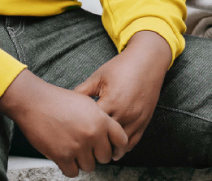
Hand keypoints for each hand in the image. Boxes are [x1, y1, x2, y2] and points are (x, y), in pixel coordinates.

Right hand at [0, 70, 127, 176]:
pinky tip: (66, 157)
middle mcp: (92, 134)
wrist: (35, 102)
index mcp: (101, 119)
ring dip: (82, 161)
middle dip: (97, 155)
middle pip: (105, 157)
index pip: (122, 141)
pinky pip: (73, 172)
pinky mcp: (62, 156)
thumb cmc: (59, 101)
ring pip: (90, 166)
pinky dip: (69, 167)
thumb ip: (101, 119)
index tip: (114, 152)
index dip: (118, 149)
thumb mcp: (87, 103)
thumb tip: (110, 134)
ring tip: (74, 150)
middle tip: (88, 149)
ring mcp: (78, 146)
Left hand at [74, 31, 171, 152]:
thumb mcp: (98, 77)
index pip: (92, 126)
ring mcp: (136, 119)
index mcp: (111, 102)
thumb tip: (64, 104)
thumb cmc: (121, 67)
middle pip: (106, 139)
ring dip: (109, 149)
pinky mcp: (145, 121)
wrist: (147, 61)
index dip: (81, 132)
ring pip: (120, 145)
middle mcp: (125, 113)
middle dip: (94, 144)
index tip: (73, 135)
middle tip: (82, 149)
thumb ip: (81, 92)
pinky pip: (133, 141)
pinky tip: (113, 147)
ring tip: (97, 151)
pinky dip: (123, 147)